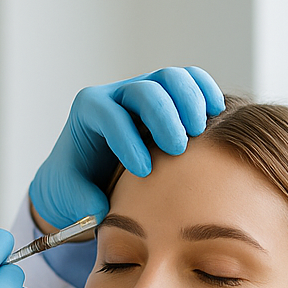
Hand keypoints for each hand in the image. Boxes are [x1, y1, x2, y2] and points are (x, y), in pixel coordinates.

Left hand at [30, 66, 224, 229]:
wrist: (91, 172)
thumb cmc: (80, 182)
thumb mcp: (72, 194)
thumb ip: (82, 202)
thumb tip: (100, 208)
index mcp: (88, 111)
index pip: (109, 115)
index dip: (128, 141)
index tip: (143, 171)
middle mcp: (116, 94)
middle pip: (144, 90)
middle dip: (163, 117)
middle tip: (177, 149)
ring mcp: (144, 91)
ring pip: (170, 78)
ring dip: (189, 101)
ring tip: (198, 132)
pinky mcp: (167, 94)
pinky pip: (190, 80)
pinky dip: (204, 91)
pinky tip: (215, 111)